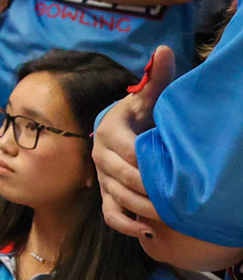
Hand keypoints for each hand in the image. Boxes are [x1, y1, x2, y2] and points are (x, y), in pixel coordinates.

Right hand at [96, 44, 172, 236]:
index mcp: (110, 132)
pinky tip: (147, 230)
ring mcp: (101, 177)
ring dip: (145, 210)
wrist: (121, 131)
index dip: (152, 165)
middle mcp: (100, 155)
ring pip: (119, 198)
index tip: (175, 172)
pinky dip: (127, 225)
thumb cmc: (141, 115)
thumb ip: (157, 77)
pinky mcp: (103, 195)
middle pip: (125, 179)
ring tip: (170, 214)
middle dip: (151, 190)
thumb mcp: (148, 97)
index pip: (130, 154)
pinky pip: (110, 216)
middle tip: (178, 199)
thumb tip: (165, 49)